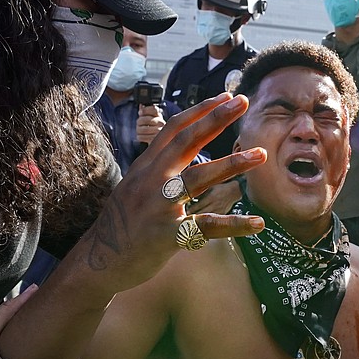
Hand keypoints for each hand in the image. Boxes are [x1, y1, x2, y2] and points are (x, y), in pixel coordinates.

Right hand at [75, 92, 265, 292]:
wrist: (99, 261)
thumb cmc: (123, 224)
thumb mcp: (134, 187)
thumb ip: (157, 168)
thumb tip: (180, 148)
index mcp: (146, 167)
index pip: (173, 129)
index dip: (200, 111)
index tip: (226, 97)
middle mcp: (151, 181)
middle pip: (186, 142)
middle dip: (216, 119)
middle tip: (244, 102)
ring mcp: (158, 207)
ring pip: (198, 178)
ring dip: (232, 164)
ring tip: (260, 154)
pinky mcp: (167, 235)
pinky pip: (205, 227)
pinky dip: (234, 226)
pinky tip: (258, 222)